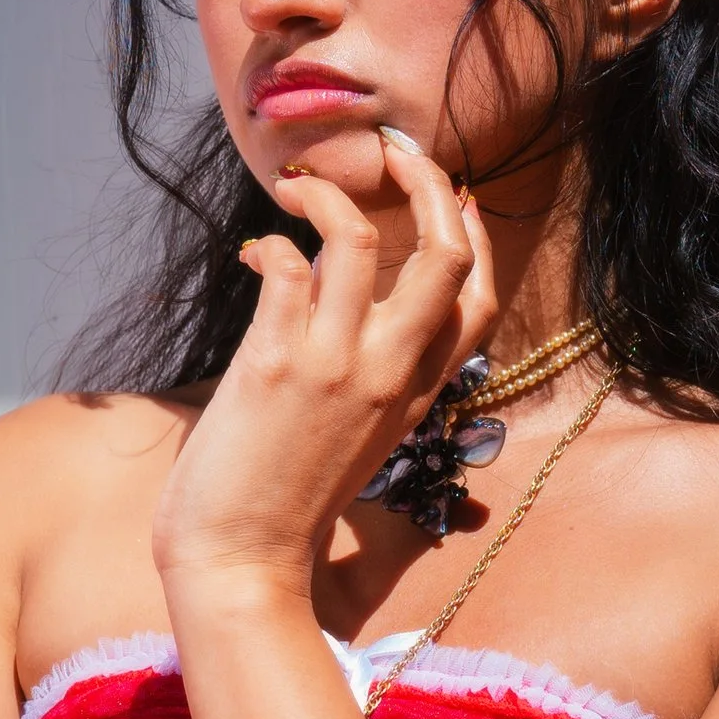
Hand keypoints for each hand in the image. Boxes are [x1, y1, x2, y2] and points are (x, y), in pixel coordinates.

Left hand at [151, 131, 494, 601]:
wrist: (241, 564)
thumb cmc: (286, 508)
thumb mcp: (363, 448)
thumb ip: (380, 391)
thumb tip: (374, 344)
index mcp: (416, 396)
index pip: (477, 301)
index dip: (473, 237)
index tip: (453, 194)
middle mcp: (388, 375)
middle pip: (444, 256)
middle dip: (428, 187)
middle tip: (395, 154)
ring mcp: (335, 366)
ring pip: (362, 242)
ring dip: (328, 195)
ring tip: (298, 186)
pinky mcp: (276, 363)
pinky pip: (288, 266)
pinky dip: (270, 242)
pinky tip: (254, 252)